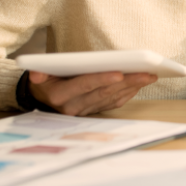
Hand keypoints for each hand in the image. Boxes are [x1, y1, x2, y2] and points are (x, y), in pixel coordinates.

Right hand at [28, 71, 157, 115]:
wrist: (41, 99)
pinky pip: (113, 104)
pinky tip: (140, 84)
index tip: (119, 72)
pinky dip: (128, 94)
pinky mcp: (94, 112)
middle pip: (104, 92)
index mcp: (60, 95)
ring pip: (112, 98)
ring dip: (132, 87)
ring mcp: (85, 111)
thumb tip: (35, 74)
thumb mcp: (37, 76)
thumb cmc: (44, 81)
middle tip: (146, 73)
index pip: (84, 85)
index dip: (102, 79)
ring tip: (149, 76)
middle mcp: (74, 106)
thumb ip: (38, 74)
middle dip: (127, 82)